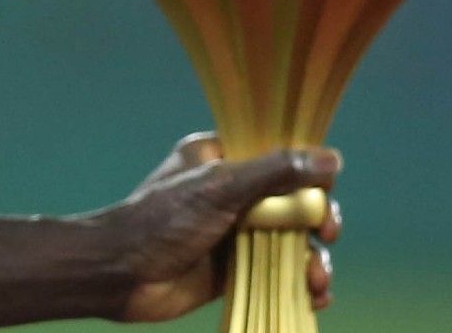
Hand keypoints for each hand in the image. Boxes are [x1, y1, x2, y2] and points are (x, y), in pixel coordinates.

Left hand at [87, 133, 342, 323]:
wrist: (120, 275)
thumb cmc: (162, 220)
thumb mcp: (220, 187)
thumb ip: (275, 172)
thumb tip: (331, 160)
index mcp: (222, 157)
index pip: (279, 155)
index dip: (309, 173)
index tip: (324, 192)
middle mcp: (231, 191)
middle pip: (293, 200)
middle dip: (318, 219)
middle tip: (327, 232)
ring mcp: (232, 232)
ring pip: (290, 240)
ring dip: (313, 259)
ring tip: (316, 279)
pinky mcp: (232, 269)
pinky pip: (277, 272)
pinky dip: (299, 283)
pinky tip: (314, 295)